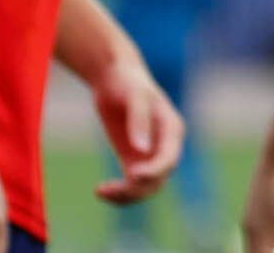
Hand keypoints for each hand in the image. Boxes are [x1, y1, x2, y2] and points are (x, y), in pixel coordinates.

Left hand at [89, 52, 185, 204]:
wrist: (114, 77)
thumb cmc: (127, 81)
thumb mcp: (134, 96)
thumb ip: (139, 120)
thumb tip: (141, 149)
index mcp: (171, 129)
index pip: (169, 159)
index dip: (154, 171)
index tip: (132, 176)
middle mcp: (165, 146)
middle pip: (158, 179)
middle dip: (136, 188)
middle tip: (106, 188)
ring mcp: (150, 154)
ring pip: (146, 187)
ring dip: (126, 196)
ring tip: (101, 191)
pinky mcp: (134, 159)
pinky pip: (132, 185)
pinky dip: (120, 193)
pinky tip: (101, 190)